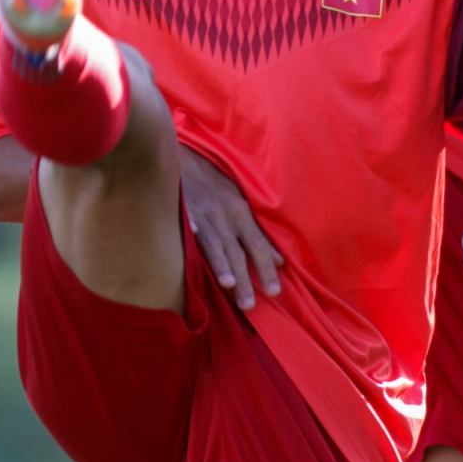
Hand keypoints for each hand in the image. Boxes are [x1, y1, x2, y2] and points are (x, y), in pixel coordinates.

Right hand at [179, 146, 281, 310]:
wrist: (188, 155)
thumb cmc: (215, 184)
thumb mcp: (240, 203)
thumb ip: (258, 234)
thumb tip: (280, 260)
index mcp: (241, 214)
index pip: (259, 246)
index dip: (267, 268)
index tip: (274, 292)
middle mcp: (226, 216)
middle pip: (239, 252)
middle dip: (245, 279)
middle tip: (250, 306)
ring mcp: (204, 214)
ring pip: (215, 245)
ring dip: (222, 265)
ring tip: (229, 286)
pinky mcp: (183, 211)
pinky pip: (188, 225)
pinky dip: (192, 235)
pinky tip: (194, 246)